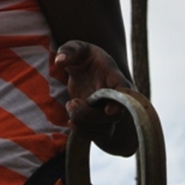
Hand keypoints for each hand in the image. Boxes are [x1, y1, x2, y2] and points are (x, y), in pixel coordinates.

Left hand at [55, 40, 137, 155]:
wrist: (87, 70)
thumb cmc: (85, 57)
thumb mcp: (77, 47)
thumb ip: (69, 51)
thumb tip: (60, 61)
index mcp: (114, 77)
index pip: (124, 92)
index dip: (119, 103)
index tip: (109, 111)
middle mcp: (116, 98)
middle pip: (111, 117)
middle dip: (87, 114)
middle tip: (72, 102)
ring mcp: (109, 113)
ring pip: (103, 130)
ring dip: (81, 123)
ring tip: (70, 105)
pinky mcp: (101, 124)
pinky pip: (95, 137)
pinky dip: (80, 131)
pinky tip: (71, 120)